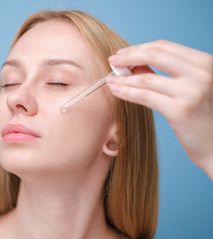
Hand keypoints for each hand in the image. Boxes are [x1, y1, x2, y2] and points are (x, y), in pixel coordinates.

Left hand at [107, 40, 212, 179]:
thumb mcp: (191, 87)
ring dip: (123, 78)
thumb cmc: (202, 116)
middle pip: (155, 54)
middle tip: (113, 60)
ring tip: (110, 80)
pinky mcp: (180, 111)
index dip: (139, 48)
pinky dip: (127, 92)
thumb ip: (166, 74)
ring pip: (146, 78)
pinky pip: (145, 97)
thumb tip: (134, 65)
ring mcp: (192, 92)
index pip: (165, 46)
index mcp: (206, 62)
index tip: (124, 53)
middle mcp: (202, 73)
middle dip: (128, 56)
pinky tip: (116, 90)